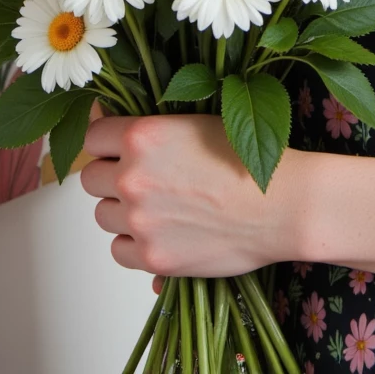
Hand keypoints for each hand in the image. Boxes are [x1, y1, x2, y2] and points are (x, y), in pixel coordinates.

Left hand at [81, 112, 300, 277]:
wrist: (282, 205)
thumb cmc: (246, 158)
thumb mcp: (196, 122)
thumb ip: (150, 126)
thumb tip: (104, 117)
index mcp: (142, 135)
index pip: (93, 137)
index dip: (106, 142)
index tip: (117, 148)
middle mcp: (133, 176)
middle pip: (91, 178)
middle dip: (111, 177)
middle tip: (144, 179)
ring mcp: (139, 220)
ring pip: (103, 215)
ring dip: (122, 211)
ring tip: (158, 207)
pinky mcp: (151, 257)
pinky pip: (119, 250)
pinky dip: (133, 244)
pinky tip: (160, 232)